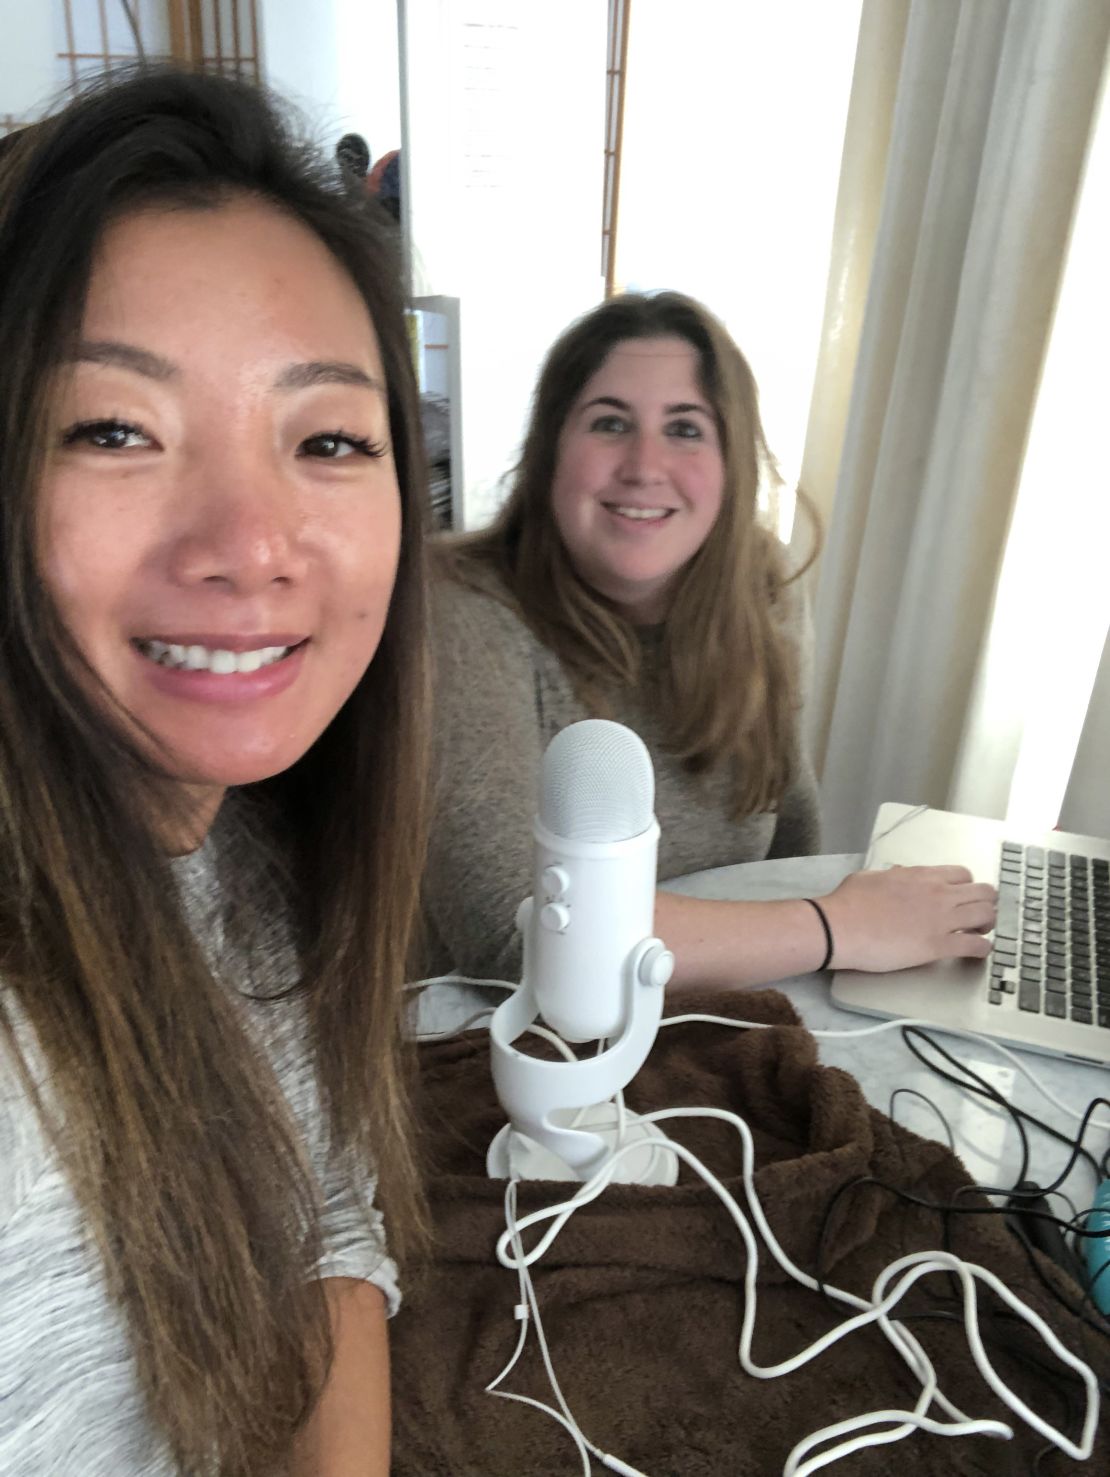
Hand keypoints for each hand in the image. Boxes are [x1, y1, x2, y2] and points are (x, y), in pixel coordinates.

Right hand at [818, 865, 996, 972]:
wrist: (840, 928)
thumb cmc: (849, 902)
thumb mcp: (872, 876)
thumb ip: (893, 875)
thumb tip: (900, 874)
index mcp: (923, 875)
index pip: (964, 875)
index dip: (967, 887)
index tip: (961, 898)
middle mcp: (939, 894)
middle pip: (985, 893)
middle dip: (985, 904)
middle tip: (975, 916)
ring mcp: (941, 920)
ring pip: (987, 916)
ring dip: (987, 925)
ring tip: (977, 933)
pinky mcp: (939, 946)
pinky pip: (976, 946)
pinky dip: (982, 949)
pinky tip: (975, 953)